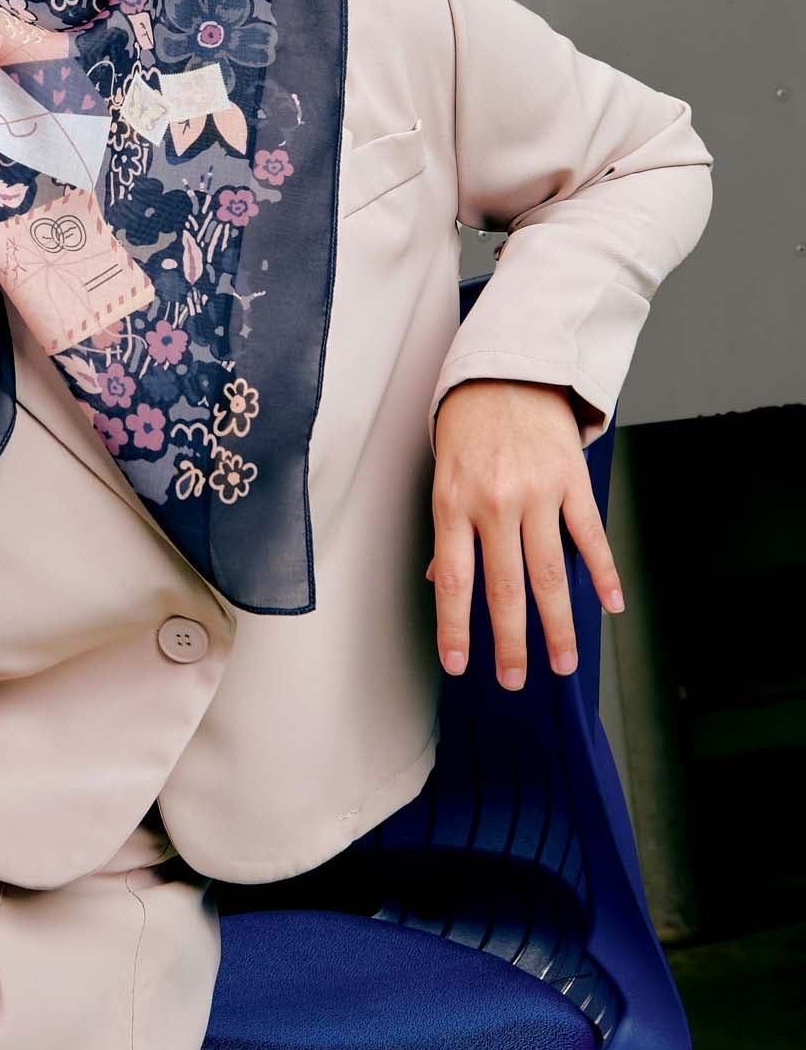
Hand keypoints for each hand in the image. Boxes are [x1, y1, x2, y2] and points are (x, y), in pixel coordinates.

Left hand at [427, 377, 625, 689]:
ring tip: (563, 661)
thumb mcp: (441, 472)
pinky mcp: (572, 481)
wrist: (508, 370)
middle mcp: (495, 502)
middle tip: (514, 679)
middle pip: (505, 588)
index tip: (459, 665)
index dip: (456, 627)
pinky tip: (611, 605)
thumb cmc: (467, 423)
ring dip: (559, 624)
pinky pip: (589, 536)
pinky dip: (603, 573)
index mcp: (453, 503)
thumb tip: (437, 579)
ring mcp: (537, 493)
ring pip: (550, 573)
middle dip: (511, 642)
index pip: (452, 579)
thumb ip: (446, 528)